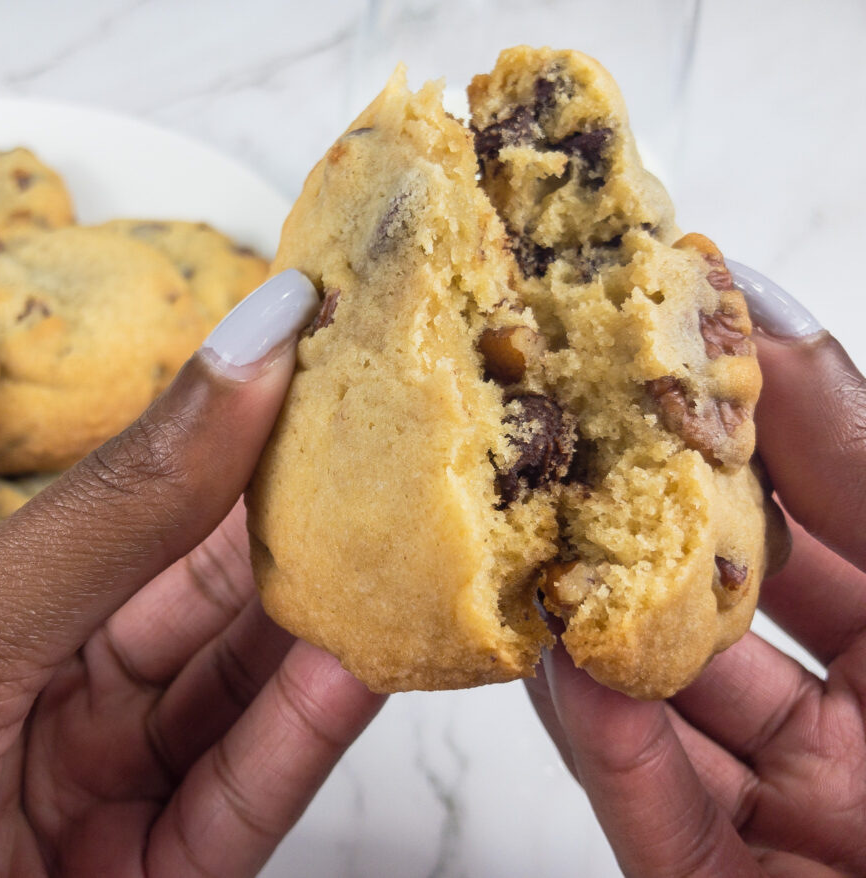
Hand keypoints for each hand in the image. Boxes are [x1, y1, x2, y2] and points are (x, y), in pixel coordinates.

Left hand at [0, 271, 384, 877]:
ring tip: (399, 549)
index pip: (141, 518)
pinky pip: (243, 803)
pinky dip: (309, 734)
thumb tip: (240, 357)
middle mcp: (55, 708)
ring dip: (327, 631)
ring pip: (244, 701)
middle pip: (208, 605)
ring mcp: (107, 801)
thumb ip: (111, 514)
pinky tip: (361, 665)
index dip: (232, 439)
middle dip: (302, 529)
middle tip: (385, 454)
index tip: (317, 363)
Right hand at [525, 270, 865, 876]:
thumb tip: (769, 323)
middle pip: (716, 608)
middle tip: (566, 441)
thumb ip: (862, 462)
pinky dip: (611, 747)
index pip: (813, 513)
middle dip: (638, 527)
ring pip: (660, 712)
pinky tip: (574, 675)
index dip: (741, 426)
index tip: (665, 333)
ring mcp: (786, 809)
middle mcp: (854, 722)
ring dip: (598, 639)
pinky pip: (656, 818)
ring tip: (539, 553)